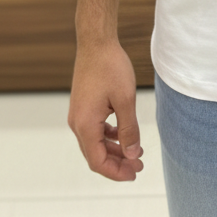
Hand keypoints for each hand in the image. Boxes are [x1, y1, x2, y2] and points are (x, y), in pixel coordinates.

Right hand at [68, 40, 143, 180]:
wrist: (96, 42)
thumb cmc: (110, 67)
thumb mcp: (125, 100)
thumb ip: (129, 130)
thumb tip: (131, 154)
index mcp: (85, 125)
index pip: (98, 161)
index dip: (116, 172)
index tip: (134, 173)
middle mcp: (77, 123)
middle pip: (95, 155)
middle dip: (117, 163)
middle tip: (139, 165)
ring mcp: (78, 114)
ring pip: (96, 142)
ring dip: (114, 150)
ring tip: (135, 151)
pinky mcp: (83, 106)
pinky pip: (95, 129)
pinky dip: (109, 136)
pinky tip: (124, 134)